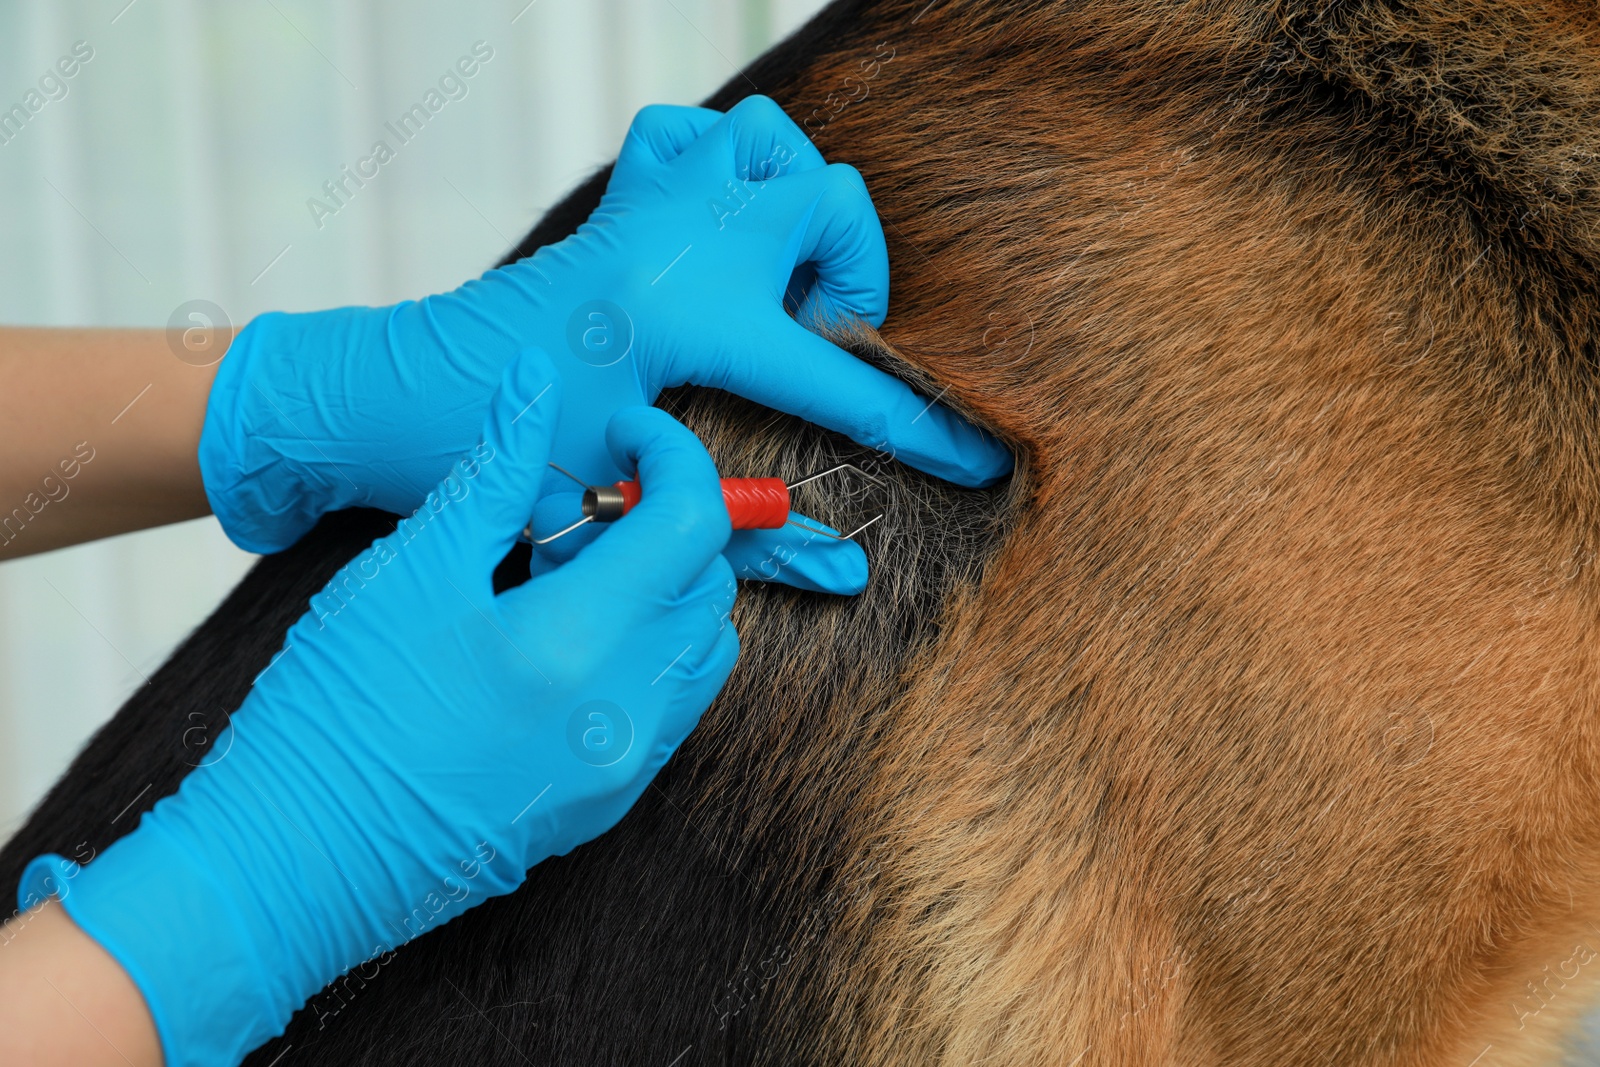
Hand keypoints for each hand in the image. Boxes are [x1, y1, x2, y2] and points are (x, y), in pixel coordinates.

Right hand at [20, 348, 739, 1066]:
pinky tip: (560, 640)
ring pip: (700, 651)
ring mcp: (622, 771)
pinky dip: (646, 653)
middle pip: (708, 586)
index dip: (674, 459)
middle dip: (665, 525)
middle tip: (580, 510)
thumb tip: (533, 384)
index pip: (693, 525)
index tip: (629, 434)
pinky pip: (669, 708)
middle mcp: (627, 715)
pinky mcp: (605, 806)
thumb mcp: (409, 571)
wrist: (290, 868)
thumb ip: (491, 473)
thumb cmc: (333, 714)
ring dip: (662, 592)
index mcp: (582, 645)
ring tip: (567, 575)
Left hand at [198, 95, 1010, 592]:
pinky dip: (720, 168)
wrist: (393, 398)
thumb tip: (844, 576)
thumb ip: (743, 540)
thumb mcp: (626, 505)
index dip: (923, 427)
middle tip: (815, 342)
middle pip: (832, 202)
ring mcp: (649, 210)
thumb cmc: (500, 460)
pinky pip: (689, 137)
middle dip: (854, 277)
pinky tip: (713, 241)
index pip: (840, 382)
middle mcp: (684, 244)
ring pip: (767, 140)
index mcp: (697, 321)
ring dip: (792, 205)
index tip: (982, 457)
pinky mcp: (614, 204)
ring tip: (774, 279)